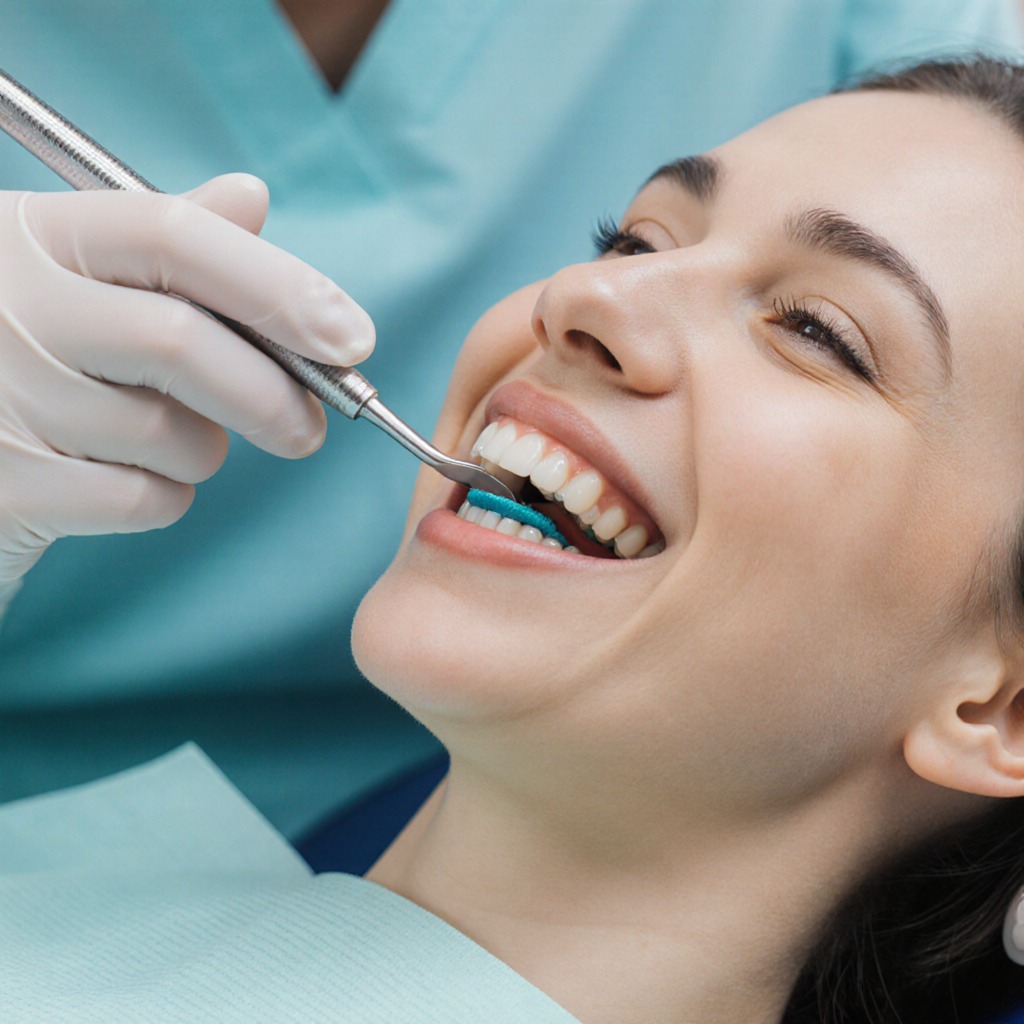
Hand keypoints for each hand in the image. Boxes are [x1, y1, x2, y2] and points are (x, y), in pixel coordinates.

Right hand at [0, 173, 374, 583]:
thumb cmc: (28, 354)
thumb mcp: (76, 277)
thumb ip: (165, 241)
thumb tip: (251, 195)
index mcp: (31, 234)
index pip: (173, 236)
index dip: (279, 286)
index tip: (353, 338)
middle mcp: (6, 304)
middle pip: (181, 342)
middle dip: (273, 394)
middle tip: (310, 428)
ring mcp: (1, 396)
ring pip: (169, 434)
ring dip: (204, 450)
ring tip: (168, 442)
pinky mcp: (7, 486)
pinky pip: (140, 499)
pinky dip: (164, 497)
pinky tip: (127, 478)